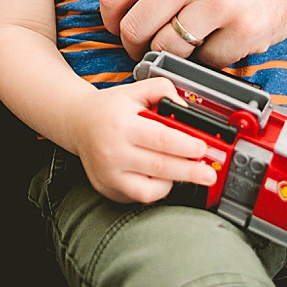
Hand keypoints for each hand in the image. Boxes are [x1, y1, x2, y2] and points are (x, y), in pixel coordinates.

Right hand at [72, 78, 216, 203]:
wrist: (77, 123)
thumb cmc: (110, 108)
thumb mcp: (135, 90)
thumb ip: (163, 90)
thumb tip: (185, 109)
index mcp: (121, 124)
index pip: (160, 138)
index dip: (186, 145)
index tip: (203, 148)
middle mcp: (112, 152)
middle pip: (159, 166)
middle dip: (190, 171)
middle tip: (210, 173)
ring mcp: (108, 174)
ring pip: (149, 189)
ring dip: (174, 181)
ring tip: (187, 172)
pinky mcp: (108, 189)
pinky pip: (140, 196)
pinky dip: (157, 189)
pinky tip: (164, 177)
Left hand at [99, 0, 286, 66]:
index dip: (109, 19)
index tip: (118, 26)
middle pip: (135, 29)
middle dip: (133, 44)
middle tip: (144, 45)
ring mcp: (217, 6)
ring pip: (167, 50)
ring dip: (168, 53)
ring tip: (178, 44)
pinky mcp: (244, 31)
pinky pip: (208, 60)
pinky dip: (209, 57)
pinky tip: (217, 40)